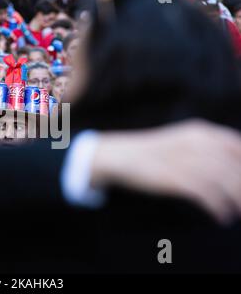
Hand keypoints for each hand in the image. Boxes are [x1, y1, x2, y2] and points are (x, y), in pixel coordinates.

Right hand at [92, 120, 240, 223]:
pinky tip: (222, 217)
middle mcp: (196, 143)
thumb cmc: (153, 153)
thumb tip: (231, 168)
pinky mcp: (174, 178)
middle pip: (234, 166)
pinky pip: (206, 194)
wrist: (121, 157)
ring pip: (225, 181)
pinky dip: (218, 207)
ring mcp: (184, 160)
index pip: (237, 146)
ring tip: (239, 212)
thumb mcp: (181, 142)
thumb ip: (206, 149)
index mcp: (200, 132)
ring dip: (237, 199)